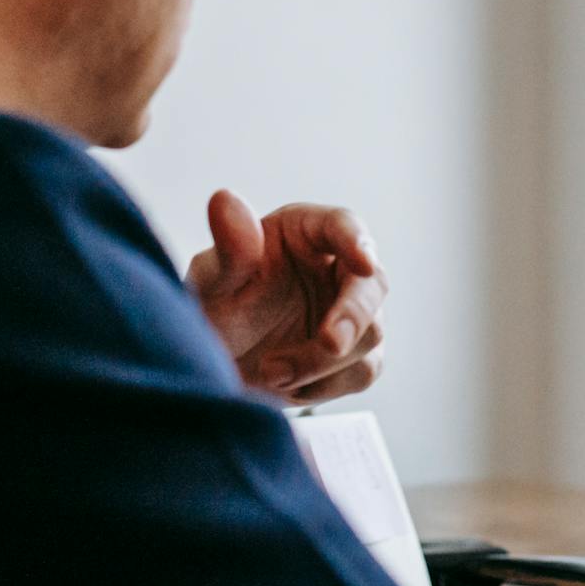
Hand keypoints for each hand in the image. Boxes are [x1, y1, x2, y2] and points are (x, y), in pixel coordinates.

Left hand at [184, 190, 386, 403]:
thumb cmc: (212, 312)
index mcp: (305, 232)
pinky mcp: (354, 355)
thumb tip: (224, 200)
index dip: (357, 241)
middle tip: (328, 342)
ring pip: (371, 334)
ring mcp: (350, 312)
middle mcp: (336, 267)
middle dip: (353, 316)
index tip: (363, 262)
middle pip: (373, 284)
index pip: (343, 225)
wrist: (212, 368)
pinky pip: (361, 371)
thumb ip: (227, 248)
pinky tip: (286, 384)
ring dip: (322, 361)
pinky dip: (323, 385)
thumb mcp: (211, 283)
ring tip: (270, 372)